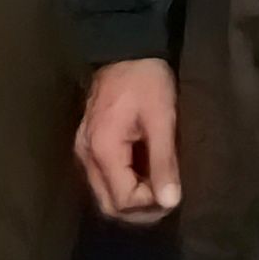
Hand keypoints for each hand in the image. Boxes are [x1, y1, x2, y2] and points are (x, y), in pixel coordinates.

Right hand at [75, 58, 182, 225]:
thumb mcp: (161, 118)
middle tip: (168, 200)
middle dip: (140, 210)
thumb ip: (163, 161)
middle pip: (109, 205)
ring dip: (132, 200)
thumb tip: (170, 201)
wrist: (126, 49)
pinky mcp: (89, 145)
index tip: (175, 196)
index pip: (122, 200)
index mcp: (102, 149)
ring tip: (160, 190)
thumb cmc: (147, 81)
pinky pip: (104, 178)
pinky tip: (146, 177)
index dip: (149, 206)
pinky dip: (125, 185)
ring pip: (105, 194)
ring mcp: (83, 151)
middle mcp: (85, 156)